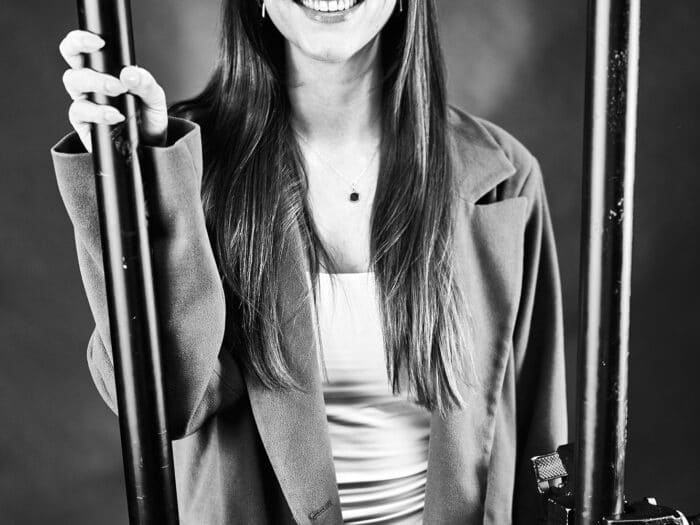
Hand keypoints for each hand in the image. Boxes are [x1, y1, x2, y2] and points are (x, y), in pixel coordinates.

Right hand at [59, 29, 167, 151]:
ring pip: (73, 82)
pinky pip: (79, 111)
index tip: (98, 42)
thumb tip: (128, 73)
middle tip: (114, 77)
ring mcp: (86, 103)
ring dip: (95, 83)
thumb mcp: (155, 99)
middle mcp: (91, 85)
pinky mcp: (83, 123)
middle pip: (71, 62)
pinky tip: (115, 115)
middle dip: (85, 59)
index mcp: (105, 71)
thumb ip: (145, 83)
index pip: (84, 49)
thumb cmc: (149, 120)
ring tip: (118, 91)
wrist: (150, 149)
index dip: (81, 40)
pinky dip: (98, 112)